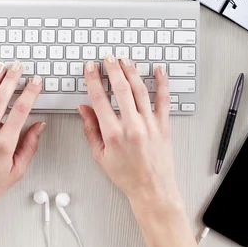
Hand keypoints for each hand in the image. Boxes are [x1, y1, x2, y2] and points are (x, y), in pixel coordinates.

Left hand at [0, 63, 45, 246]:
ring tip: (0, 67)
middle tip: (18, 67)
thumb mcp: (17, 171)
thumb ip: (29, 146)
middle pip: (0, 99)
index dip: (30, 93)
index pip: (20, 111)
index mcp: (3, 144)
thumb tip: (39, 127)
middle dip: (11, 79)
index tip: (36, 82)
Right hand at [78, 55, 179, 206]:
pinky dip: (162, 84)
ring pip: (140, 90)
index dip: (93, 80)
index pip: (100, 99)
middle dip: (112, 69)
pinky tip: (159, 71)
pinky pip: (164, 100)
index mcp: (113, 134)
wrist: (152, 189)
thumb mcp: (100, 155)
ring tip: (125, 60)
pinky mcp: (163, 125)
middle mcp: (132, 126)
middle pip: (121, 89)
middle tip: (107, 58)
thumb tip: (83, 109)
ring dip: (131, 72)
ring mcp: (149, 124)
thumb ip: (91, 129)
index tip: (90, 68)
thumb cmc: (127, 175)